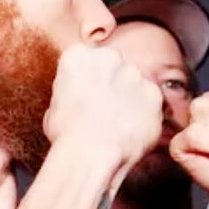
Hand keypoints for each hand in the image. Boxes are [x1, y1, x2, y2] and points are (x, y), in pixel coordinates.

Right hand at [44, 45, 162, 170]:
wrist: (91, 153)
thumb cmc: (67, 135)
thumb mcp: (54, 108)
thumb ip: (71, 93)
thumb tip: (78, 100)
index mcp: (78, 56)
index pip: (85, 61)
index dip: (86, 82)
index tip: (85, 98)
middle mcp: (109, 57)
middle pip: (112, 68)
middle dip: (111, 86)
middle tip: (103, 112)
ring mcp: (135, 74)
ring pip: (133, 84)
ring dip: (129, 99)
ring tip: (117, 126)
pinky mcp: (154, 94)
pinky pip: (150, 102)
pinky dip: (145, 115)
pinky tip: (132, 132)